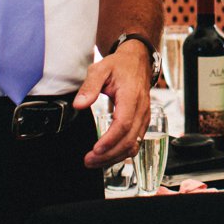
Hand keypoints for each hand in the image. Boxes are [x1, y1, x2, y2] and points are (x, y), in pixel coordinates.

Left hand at [76, 38, 154, 167]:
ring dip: (114, 157)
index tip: (95, 149)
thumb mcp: (100, 69)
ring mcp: (144, 117)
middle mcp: (141, 109)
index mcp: (131, 96)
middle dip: (109, 154)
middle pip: (129, 140)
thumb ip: (90, 86)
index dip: (110, 139)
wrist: (137, 62)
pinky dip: (121, 153)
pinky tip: (107, 156)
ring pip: (133, 145)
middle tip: (89, 160)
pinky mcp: (142, 122)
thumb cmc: (119, 66)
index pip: (123, 123)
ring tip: (94, 162)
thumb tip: (79, 105)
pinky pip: (135, 142)